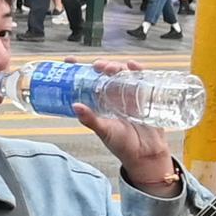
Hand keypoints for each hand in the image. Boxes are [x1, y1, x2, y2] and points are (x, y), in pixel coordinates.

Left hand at [76, 70, 185, 190]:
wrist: (145, 155)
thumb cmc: (122, 144)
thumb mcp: (104, 131)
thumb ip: (90, 120)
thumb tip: (75, 106)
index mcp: (100, 101)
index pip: (87, 81)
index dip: (79, 69)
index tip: (69, 60)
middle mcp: (113, 95)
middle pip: (105, 73)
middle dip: (100, 65)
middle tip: (97, 67)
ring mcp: (129, 94)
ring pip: (121, 72)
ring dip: (116, 66)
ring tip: (111, 68)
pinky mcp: (145, 95)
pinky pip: (142, 78)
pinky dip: (137, 69)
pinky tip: (132, 65)